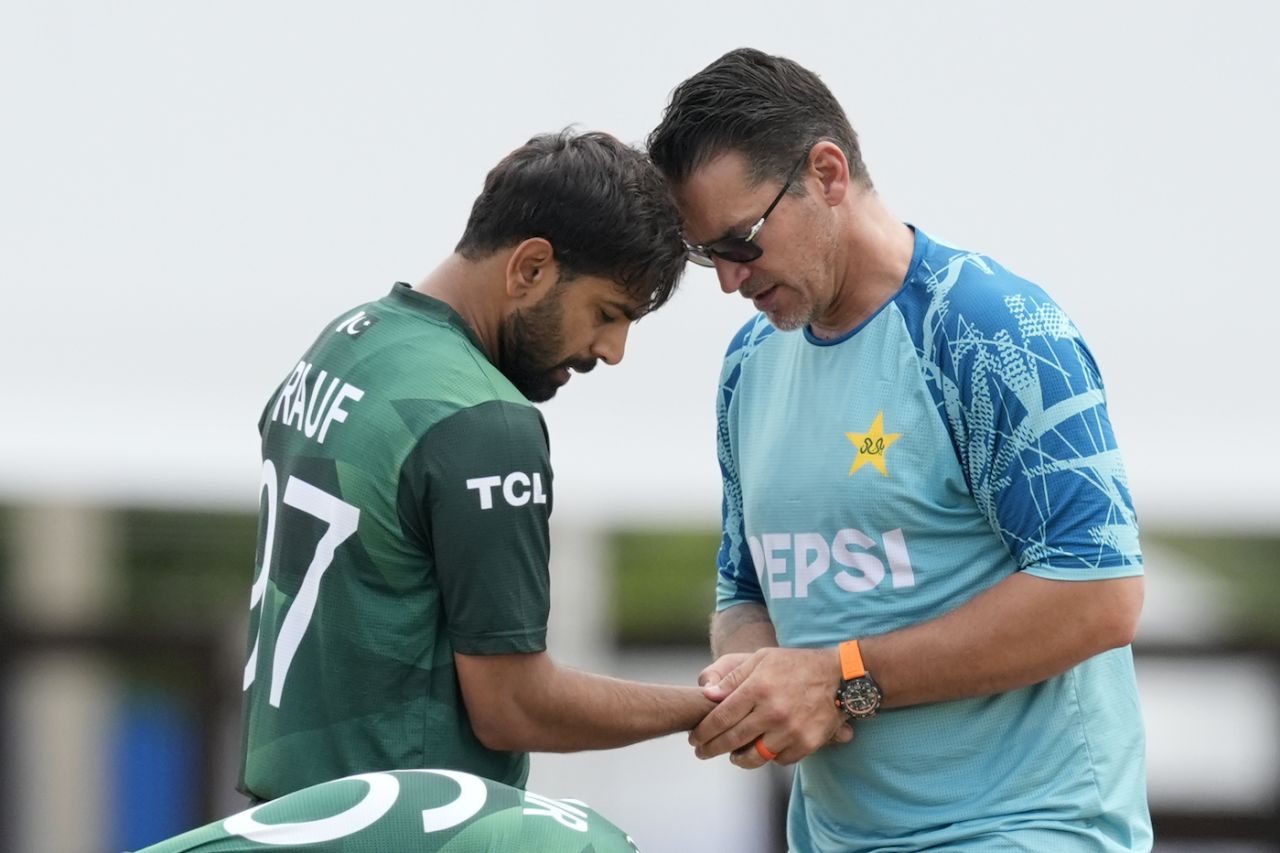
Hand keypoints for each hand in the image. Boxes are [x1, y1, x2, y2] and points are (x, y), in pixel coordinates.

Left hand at [689, 647, 852, 768]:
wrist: (840, 676)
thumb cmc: (795, 665)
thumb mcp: (761, 659)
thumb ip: (732, 677)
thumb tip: (707, 695)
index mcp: (758, 688)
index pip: (720, 718)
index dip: (703, 732)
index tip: (694, 739)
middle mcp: (773, 712)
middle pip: (731, 740)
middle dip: (711, 749)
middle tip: (701, 753)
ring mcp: (791, 731)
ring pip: (753, 757)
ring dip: (737, 759)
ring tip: (731, 756)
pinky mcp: (807, 744)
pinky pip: (779, 759)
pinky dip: (768, 757)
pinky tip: (763, 749)